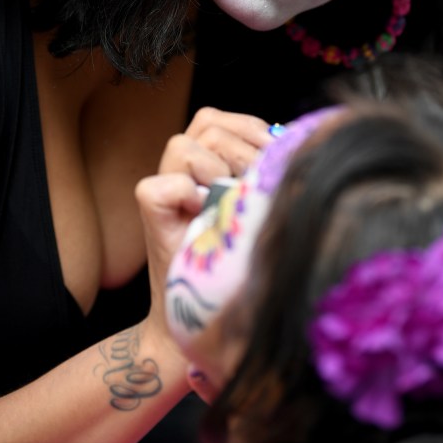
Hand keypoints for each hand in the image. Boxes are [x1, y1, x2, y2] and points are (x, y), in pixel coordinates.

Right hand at [135, 108, 270, 343]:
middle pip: (206, 125)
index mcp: (206, 164)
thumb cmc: (240, 265)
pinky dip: (185, 194)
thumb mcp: (259, 209)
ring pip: (182, 145)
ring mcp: (164, 193)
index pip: (216, 119)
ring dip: (215, 169)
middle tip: (255, 185)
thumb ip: (263, 175)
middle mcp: (181, 172)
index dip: (248, 129)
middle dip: (241, 149)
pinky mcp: (151, 219)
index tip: (273, 153)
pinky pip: (162, 187)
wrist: (208, 323)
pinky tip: (205, 214)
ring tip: (230, 202)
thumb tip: (291, 145)